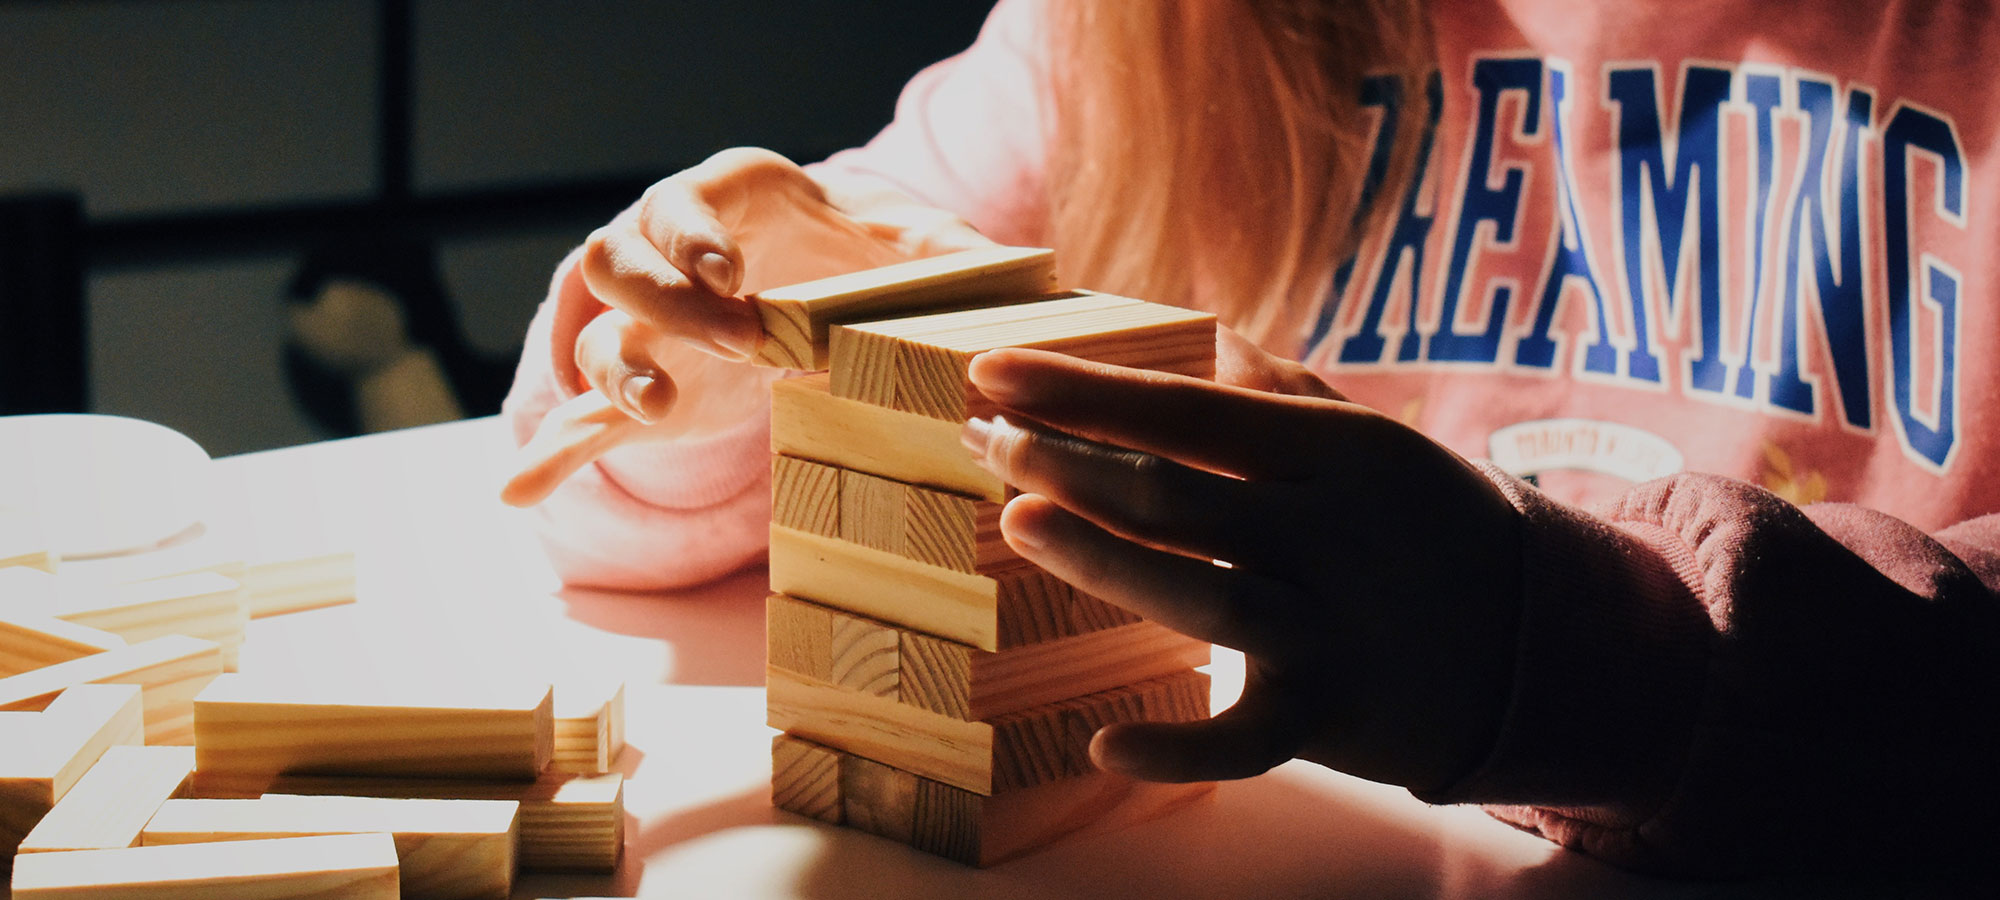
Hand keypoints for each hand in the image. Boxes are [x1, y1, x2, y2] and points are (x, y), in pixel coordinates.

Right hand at [503, 147, 995, 505]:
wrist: (839, 286)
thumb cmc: (879, 251)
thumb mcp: (927, 247)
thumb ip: (963, 255)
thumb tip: (1034, 276)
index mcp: (734, 199)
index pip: (685, 196)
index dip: (692, 233)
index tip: (731, 278)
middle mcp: (672, 253)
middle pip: (621, 255)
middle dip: (667, 301)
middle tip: (740, 342)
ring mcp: (651, 322)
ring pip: (600, 332)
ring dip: (622, 367)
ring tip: (664, 409)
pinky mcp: (648, 388)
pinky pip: (583, 417)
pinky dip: (552, 452)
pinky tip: (518, 491)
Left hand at [956, 338, 1521, 791]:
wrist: (1547, 645)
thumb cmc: (1428, 526)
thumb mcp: (1373, 444)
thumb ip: (1283, 393)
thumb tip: (1199, 340)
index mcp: (1338, 451)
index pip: (1189, 408)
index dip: (1084, 388)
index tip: (993, 369)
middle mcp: (1333, 534)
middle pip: (1181, 494)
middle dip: (1070, 462)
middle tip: (982, 436)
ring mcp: (1332, 628)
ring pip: (1204, 597)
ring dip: (1105, 562)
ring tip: (1017, 521)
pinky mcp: (1330, 717)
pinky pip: (1245, 739)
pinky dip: (1177, 751)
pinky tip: (1102, 746)